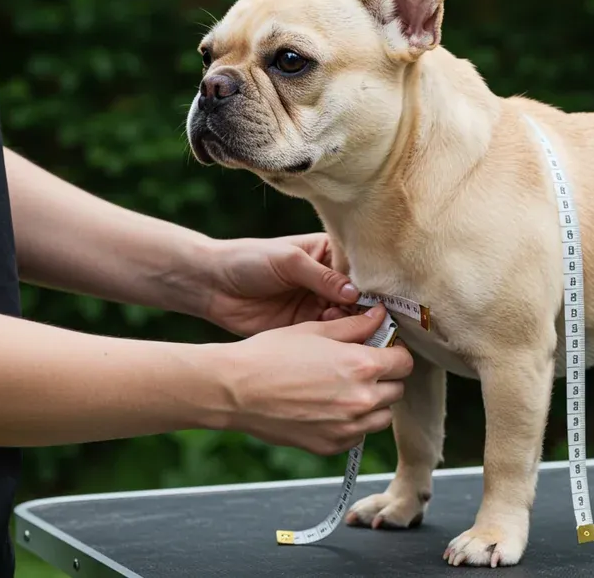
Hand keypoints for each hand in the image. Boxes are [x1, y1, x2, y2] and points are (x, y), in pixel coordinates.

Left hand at [201, 233, 359, 336]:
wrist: (211, 285)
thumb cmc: (248, 260)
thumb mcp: (288, 261)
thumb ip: (322, 276)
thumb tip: (356, 294)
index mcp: (328, 254)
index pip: (359, 268)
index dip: (371, 282)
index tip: (381, 296)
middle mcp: (328, 280)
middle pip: (358, 297)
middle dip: (365, 308)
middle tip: (372, 320)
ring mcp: (317, 304)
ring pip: (346, 318)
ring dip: (351, 325)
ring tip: (348, 327)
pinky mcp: (304, 327)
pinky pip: (328, 335)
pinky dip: (334, 338)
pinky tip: (333, 337)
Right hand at [210, 304, 413, 454]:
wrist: (235, 390)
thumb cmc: (271, 354)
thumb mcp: (315, 330)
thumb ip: (355, 326)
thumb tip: (380, 316)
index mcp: (362, 366)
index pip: (405, 363)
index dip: (395, 354)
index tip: (383, 352)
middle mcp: (361, 400)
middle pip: (397, 390)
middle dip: (385, 378)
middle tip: (360, 369)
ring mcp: (347, 427)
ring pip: (381, 417)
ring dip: (372, 404)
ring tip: (345, 390)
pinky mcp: (331, 446)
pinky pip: (357, 435)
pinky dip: (351, 424)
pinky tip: (328, 409)